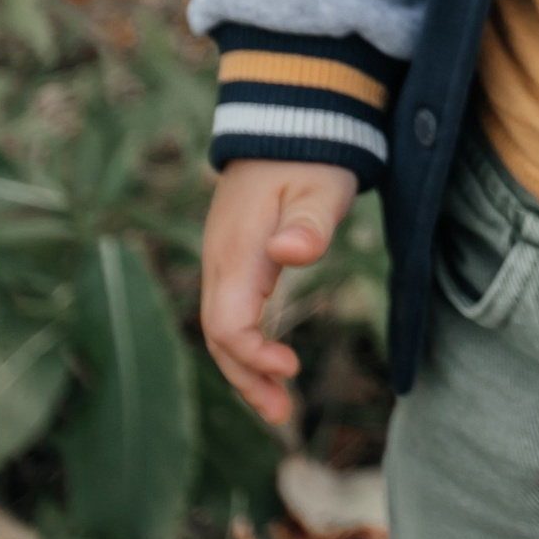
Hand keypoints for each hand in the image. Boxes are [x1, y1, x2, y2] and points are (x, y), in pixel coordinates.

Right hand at [202, 158, 359, 425]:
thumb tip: (289, 254)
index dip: (254, 354)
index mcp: (238, 250)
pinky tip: (270, 367)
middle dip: (247, 379)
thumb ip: (309, 224)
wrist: (285, 123)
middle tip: (284, 416)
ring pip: (220, 329)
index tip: (293, 369)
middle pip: (218, 335)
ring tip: (279, 408)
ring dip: (245, 370)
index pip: (228, 322)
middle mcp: (220, 261)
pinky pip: (230, 314)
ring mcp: (222, 261)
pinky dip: (246, 346)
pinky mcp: (234, 261)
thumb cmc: (308, 157)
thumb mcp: (320, 187)